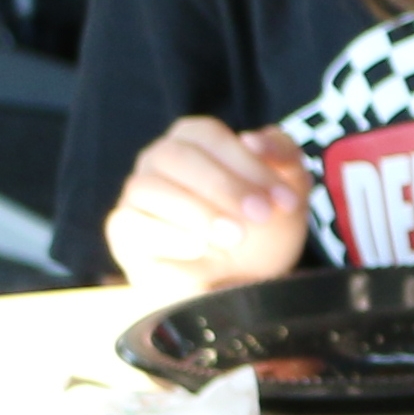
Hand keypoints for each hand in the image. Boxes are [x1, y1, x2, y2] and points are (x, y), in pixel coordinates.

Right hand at [105, 119, 309, 301]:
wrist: (245, 280)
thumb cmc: (263, 225)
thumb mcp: (289, 188)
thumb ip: (283, 154)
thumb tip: (253, 139)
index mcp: (194, 139)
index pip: (207, 135)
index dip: (247, 163)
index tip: (283, 199)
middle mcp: (157, 160)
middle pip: (174, 156)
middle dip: (224, 186)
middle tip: (261, 216)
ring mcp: (136, 196)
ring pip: (147, 188)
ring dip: (197, 212)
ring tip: (236, 237)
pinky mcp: (124, 232)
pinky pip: (130, 224)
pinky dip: (169, 235)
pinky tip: (200, 248)